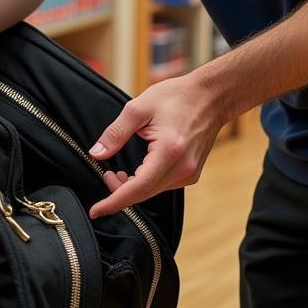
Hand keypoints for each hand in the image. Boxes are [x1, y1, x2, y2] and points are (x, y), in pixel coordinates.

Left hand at [87, 72, 231, 217]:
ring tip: (118, 172)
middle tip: (106, 176)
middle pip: (145, 193)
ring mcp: (190, 172)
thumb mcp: (139, 108)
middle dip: (120, 192)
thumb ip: (116, 133)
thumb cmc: (176, 97)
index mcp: (169, 150)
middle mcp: (183, 167)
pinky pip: (164, 185)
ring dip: (133, 188)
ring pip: (154, 191)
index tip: (96, 211)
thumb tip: (96, 154)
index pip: (139, 187)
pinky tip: (138, 171)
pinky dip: (147, 183)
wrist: (211, 96)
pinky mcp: (193, 173)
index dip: (115, 201)